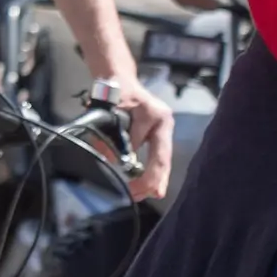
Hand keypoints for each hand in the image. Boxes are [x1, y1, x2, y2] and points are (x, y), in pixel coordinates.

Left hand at [95, 78, 174, 200]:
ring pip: (160, 160)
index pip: (158, 153)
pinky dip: (149, 171)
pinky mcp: (154, 134)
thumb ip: (114, 137)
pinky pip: (154, 157)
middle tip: (142, 196)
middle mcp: (164, 125)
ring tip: (143, 195)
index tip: (139, 189)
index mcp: (158, 117)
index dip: (151, 174)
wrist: (117, 79)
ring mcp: (161, 130)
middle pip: (163, 160)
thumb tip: (115, 162)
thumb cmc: (115, 91)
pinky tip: (148, 187)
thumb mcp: (112, 112)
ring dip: (151, 179)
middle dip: (154, 181)